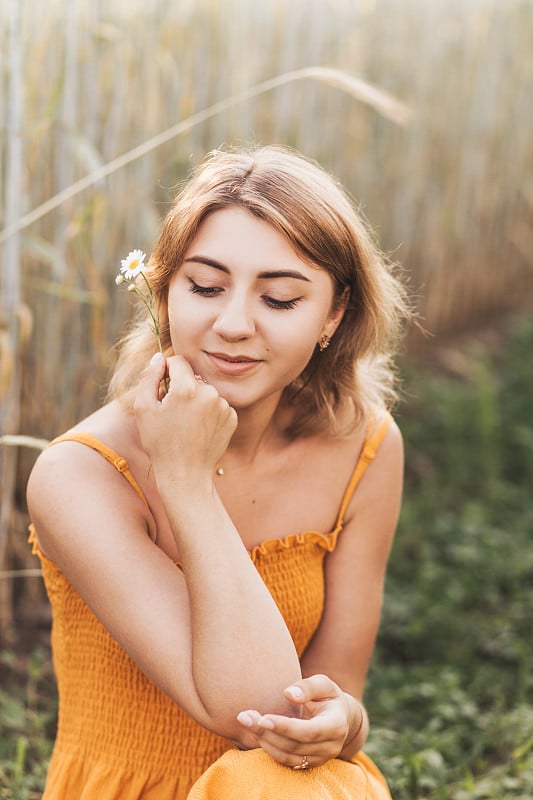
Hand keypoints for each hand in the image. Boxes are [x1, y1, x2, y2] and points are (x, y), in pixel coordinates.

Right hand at [134, 353, 237, 484]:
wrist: (185, 475)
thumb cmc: (160, 443)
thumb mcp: (143, 408)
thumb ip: (149, 376)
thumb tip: (159, 357)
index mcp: (187, 387)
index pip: (178, 361)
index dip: (166, 372)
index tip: (162, 389)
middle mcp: (209, 392)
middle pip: (192, 378)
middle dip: (182, 389)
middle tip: (172, 413)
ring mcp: (224, 405)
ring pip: (205, 392)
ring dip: (196, 401)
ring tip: (186, 424)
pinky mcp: (232, 417)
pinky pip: (217, 406)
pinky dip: (208, 413)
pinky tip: (199, 430)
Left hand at [236, 674, 354, 768]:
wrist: (341, 717)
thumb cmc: (328, 696)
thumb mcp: (324, 684)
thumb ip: (308, 687)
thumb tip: (288, 694)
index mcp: (336, 725)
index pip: (310, 732)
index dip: (286, 727)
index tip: (264, 718)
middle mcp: (330, 746)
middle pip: (295, 745)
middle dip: (268, 732)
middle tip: (245, 717)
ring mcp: (320, 758)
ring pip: (288, 756)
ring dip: (264, 741)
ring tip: (246, 721)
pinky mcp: (309, 764)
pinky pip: (286, 761)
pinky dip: (268, 748)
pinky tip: (256, 732)